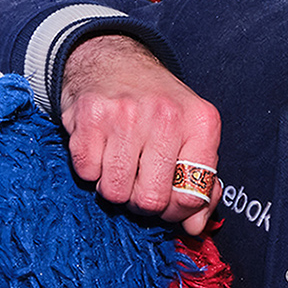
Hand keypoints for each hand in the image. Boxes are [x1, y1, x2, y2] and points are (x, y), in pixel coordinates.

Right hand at [58, 34, 220, 233]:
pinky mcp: (90, 116)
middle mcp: (166, 115)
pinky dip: (90, 169)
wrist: (112, 60)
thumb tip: (195, 227)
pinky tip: (99, 148)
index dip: (175, 210)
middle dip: (140, 202)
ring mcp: (126, 114)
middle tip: (137, 183)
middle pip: (151, 200)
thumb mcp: (190, 134)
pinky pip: (87, 173)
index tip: (165, 199)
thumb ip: (200, 182)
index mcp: (201, 122)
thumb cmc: (155, 106)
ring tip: (118, 164)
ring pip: (115, 192)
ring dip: (113, 187)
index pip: (191, 195)